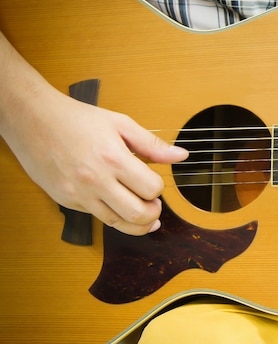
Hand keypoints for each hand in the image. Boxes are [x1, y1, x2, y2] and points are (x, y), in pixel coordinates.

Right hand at [3, 89, 187, 235]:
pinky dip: (112, 216)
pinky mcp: (67, 201)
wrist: (32, 119)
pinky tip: (117, 206)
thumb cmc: (76, 119)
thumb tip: (180, 156)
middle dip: (153, 214)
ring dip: (137, 224)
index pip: (151, 189)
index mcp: (113, 158)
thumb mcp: (120, 123)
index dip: (159, 189)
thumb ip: (152, 144)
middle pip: (137, 214)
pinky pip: (97, 217)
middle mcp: (96, 180)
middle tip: (154, 206)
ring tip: (144, 215)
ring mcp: (79, 194)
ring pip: (117, 224)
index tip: (155, 183)